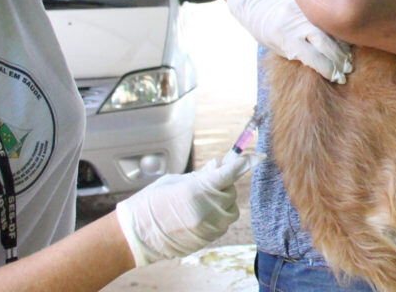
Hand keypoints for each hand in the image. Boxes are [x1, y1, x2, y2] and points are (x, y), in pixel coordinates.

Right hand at [115, 153, 254, 266]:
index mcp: (197, 190)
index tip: (259, 157)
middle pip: (230, 191)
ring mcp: (209, 226)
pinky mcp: (208, 239)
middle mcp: (207, 209)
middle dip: (222, 186)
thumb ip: (202, 175)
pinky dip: (216, 217)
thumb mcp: (176, 181)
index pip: (229, 173)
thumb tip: (220, 165)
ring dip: (221, 203)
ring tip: (198, 203)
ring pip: (230, 209)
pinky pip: (223, 223)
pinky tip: (197, 216)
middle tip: (204, 185)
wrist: (137, 234)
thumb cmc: (152, 202)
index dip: (245, 163)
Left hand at [226, 0, 352, 82]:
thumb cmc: (269, 34)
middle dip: (340, 59)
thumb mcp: (279, 49)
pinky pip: (328, 16)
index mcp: (285, 38)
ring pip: (331, 28)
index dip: (329, 70)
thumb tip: (330, 68)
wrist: (258, 4)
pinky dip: (338, 29)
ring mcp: (303, 9)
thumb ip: (301, 55)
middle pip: (327, 43)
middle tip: (348, 69)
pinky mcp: (308, 0)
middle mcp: (295, 22)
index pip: (313, 57)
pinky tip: (345, 40)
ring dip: (343, 45)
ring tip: (349, 58)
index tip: (338, 78)